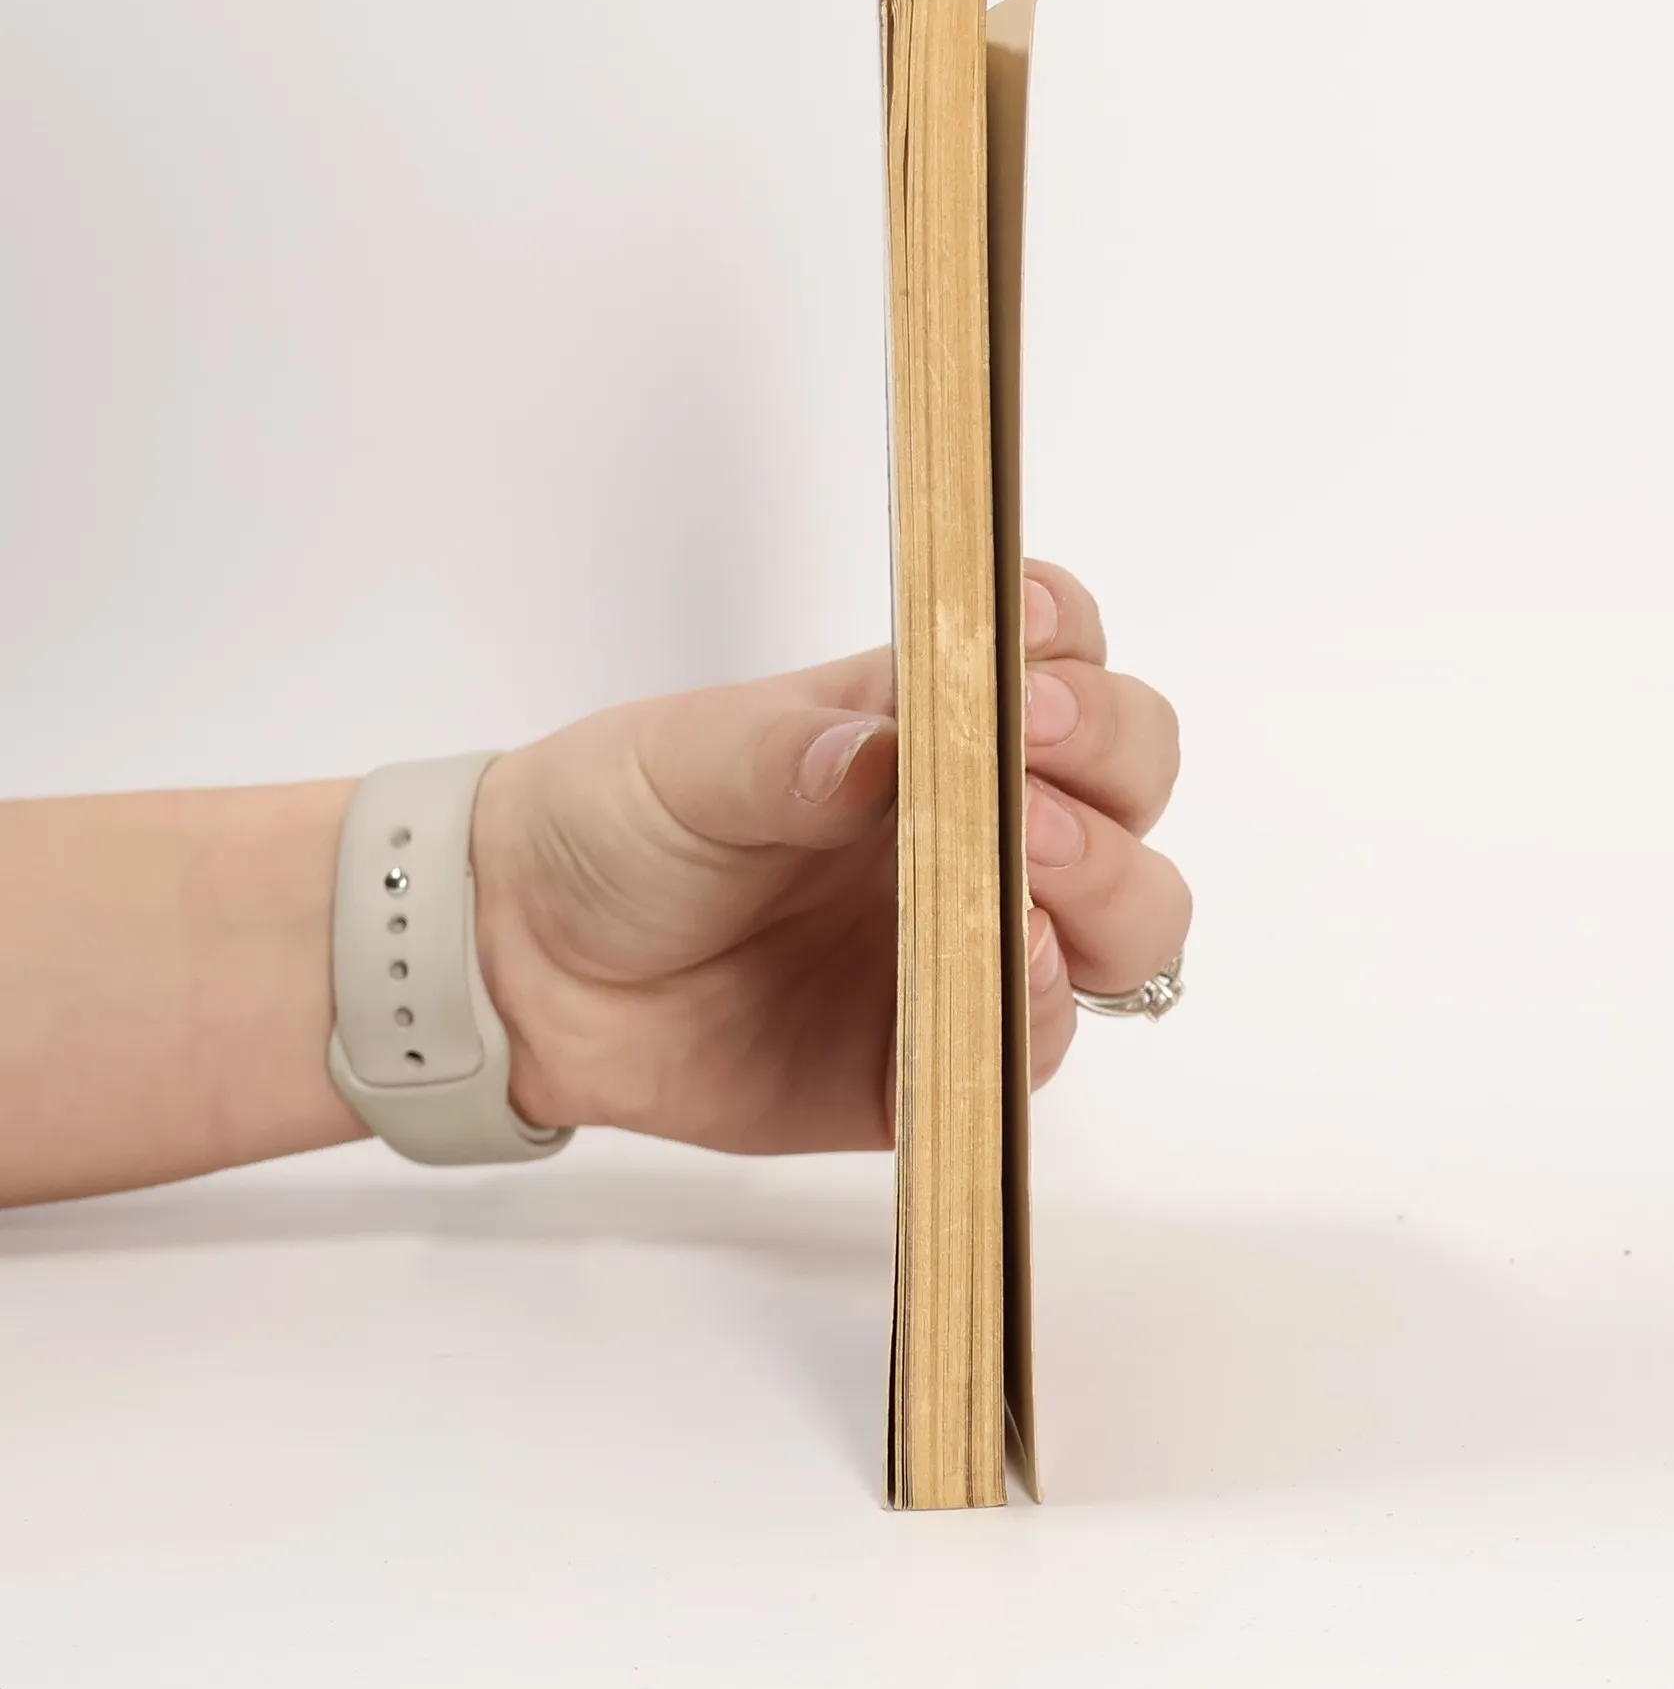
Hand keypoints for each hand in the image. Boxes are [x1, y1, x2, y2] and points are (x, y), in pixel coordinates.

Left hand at [471, 561, 1188, 1152]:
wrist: (529, 971)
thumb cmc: (614, 826)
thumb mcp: (685, 760)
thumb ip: (787, 751)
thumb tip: (881, 752)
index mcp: (925, 721)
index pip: (1057, 656)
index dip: (1068, 643)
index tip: (1029, 639)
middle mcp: (976, 822)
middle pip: (1128, 776)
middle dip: (1110, 759)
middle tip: (1030, 761)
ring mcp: (972, 937)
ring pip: (1128, 913)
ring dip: (1108, 883)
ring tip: (1027, 867)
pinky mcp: (942, 1048)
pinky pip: (1041, 1037)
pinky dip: (1044, 1001)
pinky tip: (1001, 965)